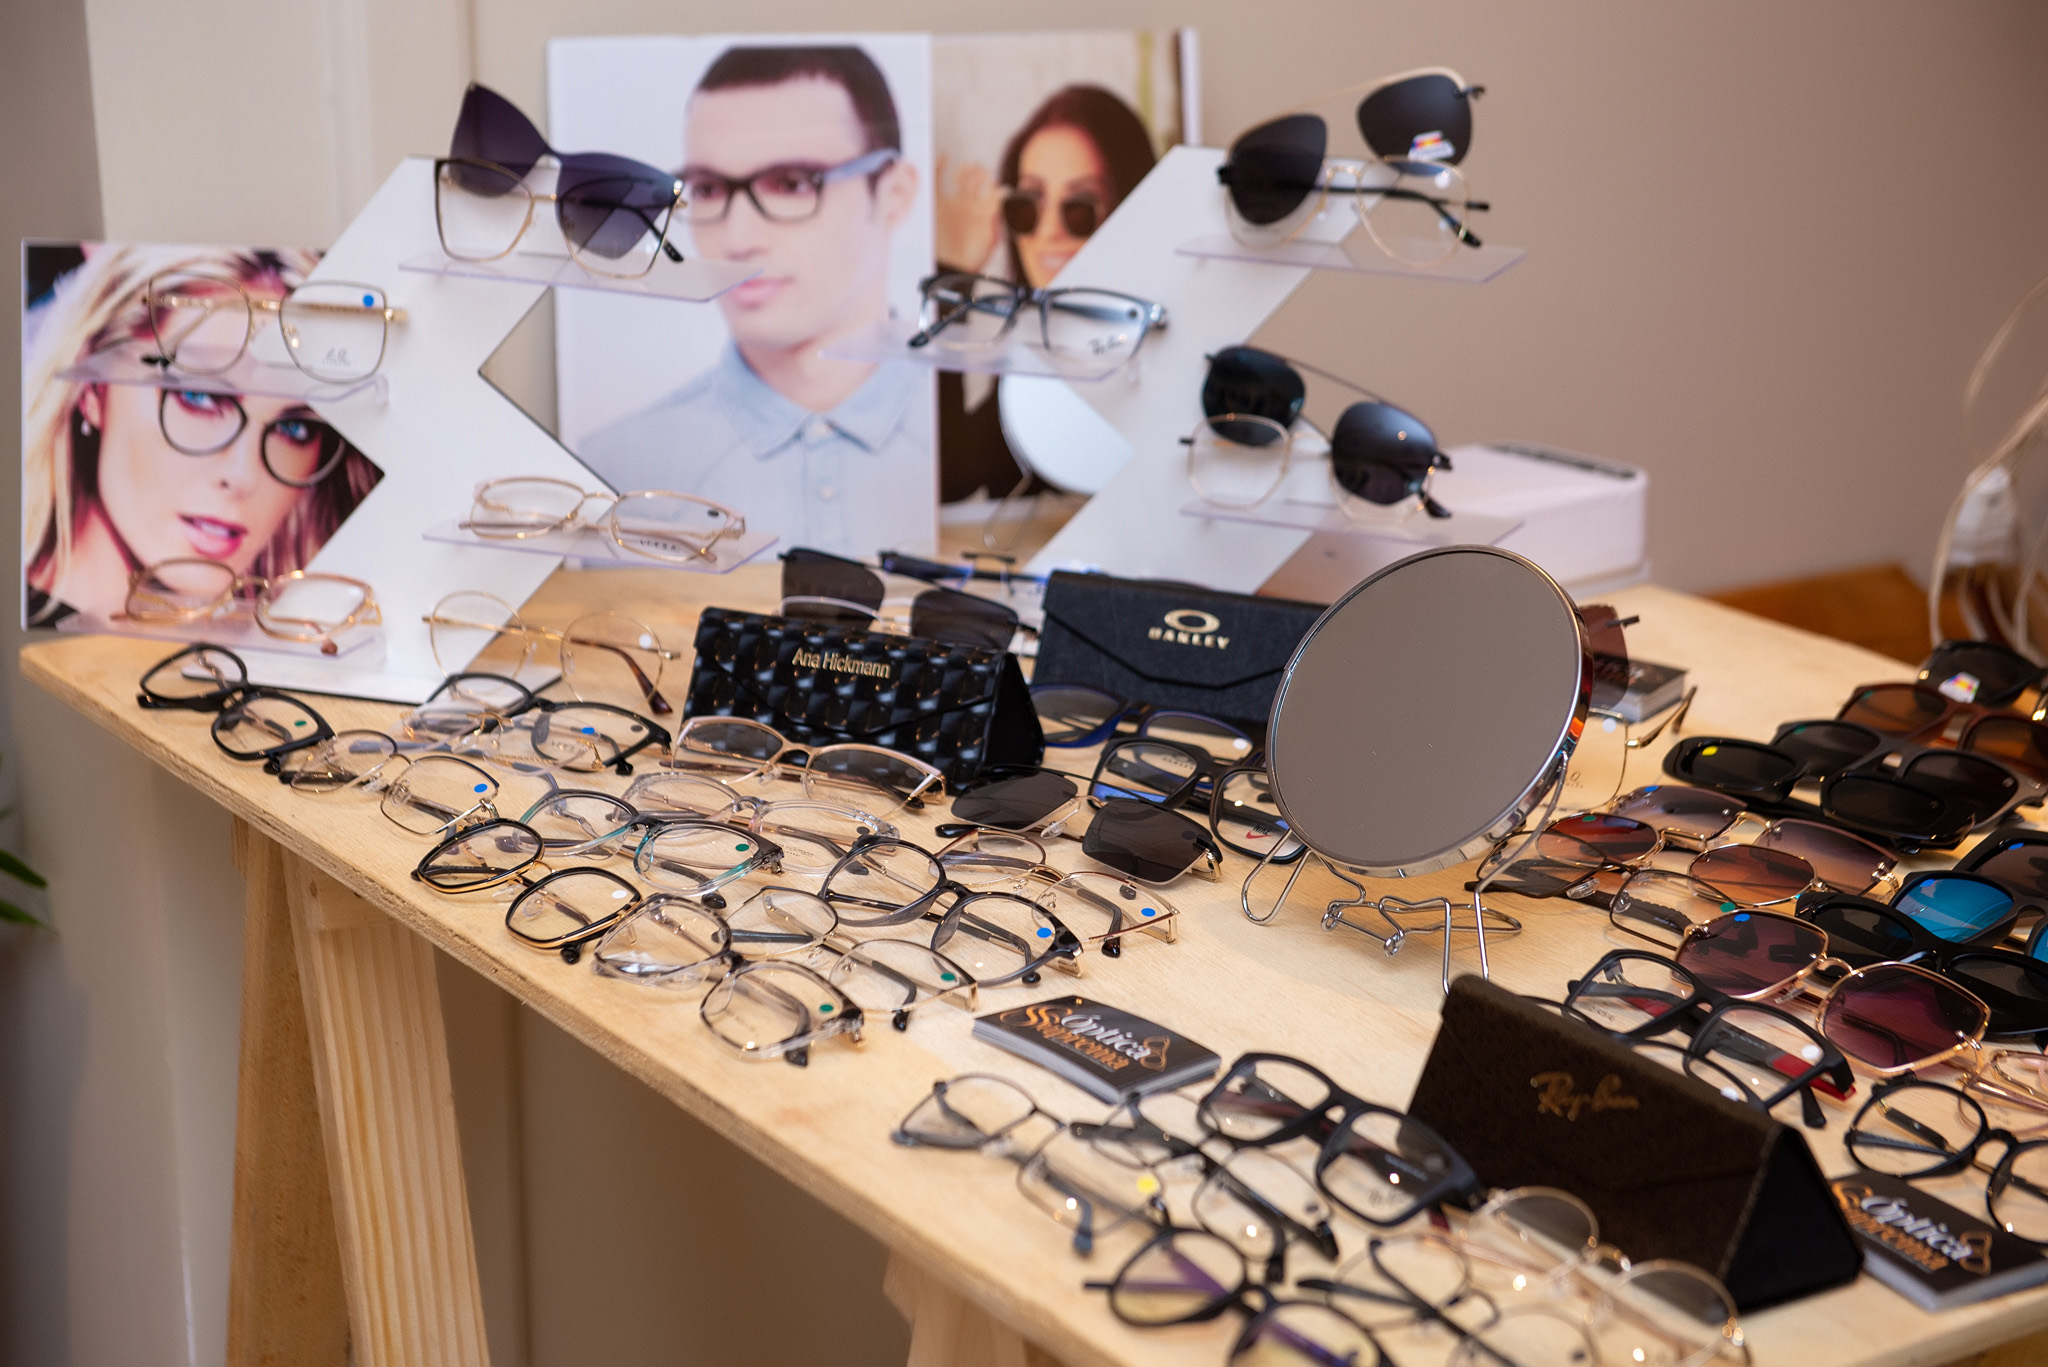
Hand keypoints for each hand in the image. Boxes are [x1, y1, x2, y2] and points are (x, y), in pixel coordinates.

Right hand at [935, 155, 1002, 272]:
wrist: (948, 267)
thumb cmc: (971, 259)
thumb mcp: (990, 239)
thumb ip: (997, 216)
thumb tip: (1004, 193)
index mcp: (985, 211)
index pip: (993, 188)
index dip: (994, 183)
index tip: (992, 187)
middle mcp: (971, 204)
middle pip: (978, 178)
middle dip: (979, 173)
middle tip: (974, 175)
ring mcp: (955, 202)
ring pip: (962, 176)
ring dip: (965, 170)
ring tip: (961, 175)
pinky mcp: (938, 203)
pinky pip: (938, 180)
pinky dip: (939, 166)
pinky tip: (944, 157)